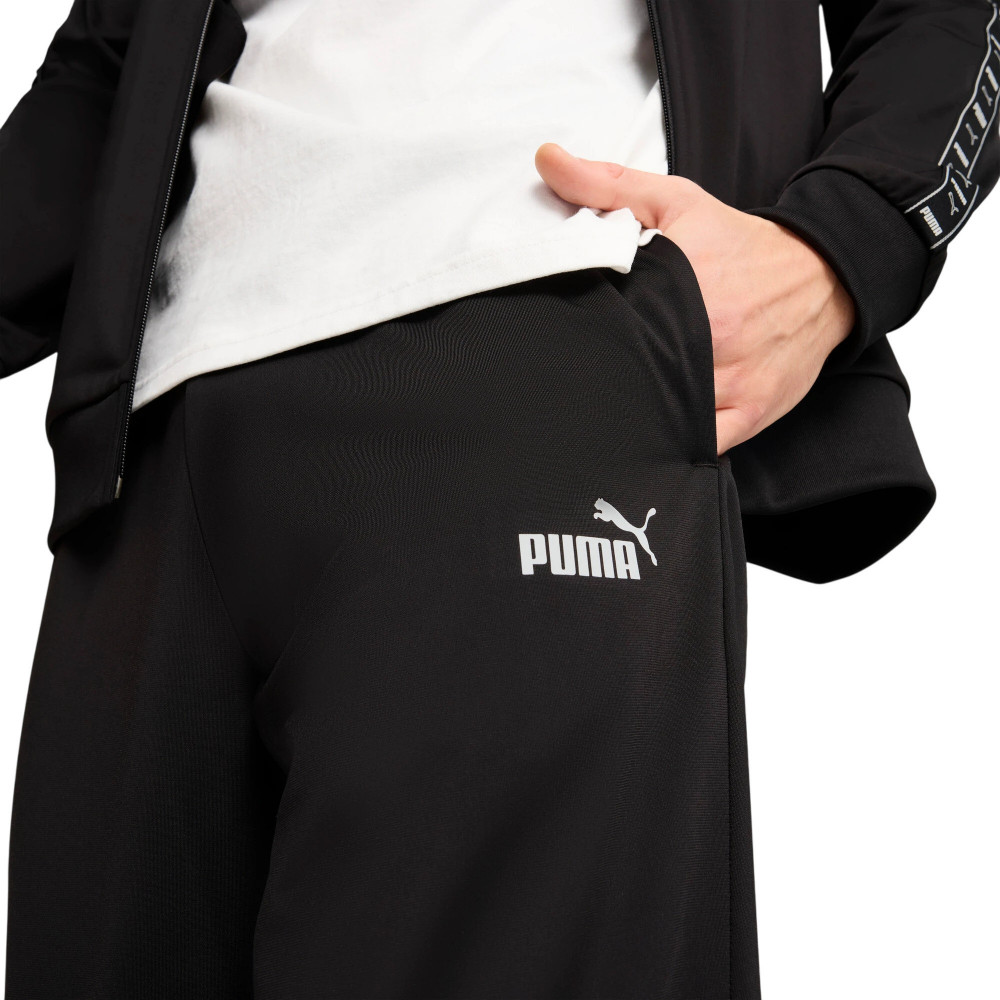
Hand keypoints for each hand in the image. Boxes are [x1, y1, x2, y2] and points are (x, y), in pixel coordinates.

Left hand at [534, 142, 855, 454]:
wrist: (822, 275)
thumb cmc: (740, 245)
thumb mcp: (676, 202)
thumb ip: (606, 186)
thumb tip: (546, 160)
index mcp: (683, 286)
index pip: (609, 329)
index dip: (577, 345)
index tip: (556, 348)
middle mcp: (708, 339)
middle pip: (632, 379)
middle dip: (600, 384)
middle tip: (572, 386)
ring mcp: (729, 383)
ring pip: (663, 417)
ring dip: (632, 418)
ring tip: (603, 415)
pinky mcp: (748, 413)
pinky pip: (698, 442)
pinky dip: (671, 443)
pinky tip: (646, 437)